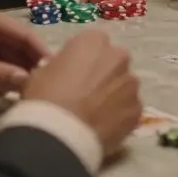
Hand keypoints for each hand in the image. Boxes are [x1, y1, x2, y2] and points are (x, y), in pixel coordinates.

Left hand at [0, 2, 50, 93]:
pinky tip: (10, 91)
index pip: (25, 35)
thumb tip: (29, 82)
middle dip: (31, 67)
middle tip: (46, 89)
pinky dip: (4, 76)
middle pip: (20, 46)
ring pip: (11, 56)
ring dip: (18, 74)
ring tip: (32, 93)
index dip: (42, 55)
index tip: (58, 74)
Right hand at [24, 29, 141, 157]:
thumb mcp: (39, 74)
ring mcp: (131, 84)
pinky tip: (104, 127)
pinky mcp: (138, 109)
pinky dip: (119, 116)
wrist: (60, 134)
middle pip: (112, 62)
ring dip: (113, 95)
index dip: (81, 59)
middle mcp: (119, 56)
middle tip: (85, 93)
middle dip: (102, 74)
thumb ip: (57, 66)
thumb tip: (63, 71)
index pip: (91, 43)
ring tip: (95, 113)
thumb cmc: (45, 98)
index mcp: (94, 41)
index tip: (72, 74)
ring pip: (123, 86)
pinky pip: (128, 109)